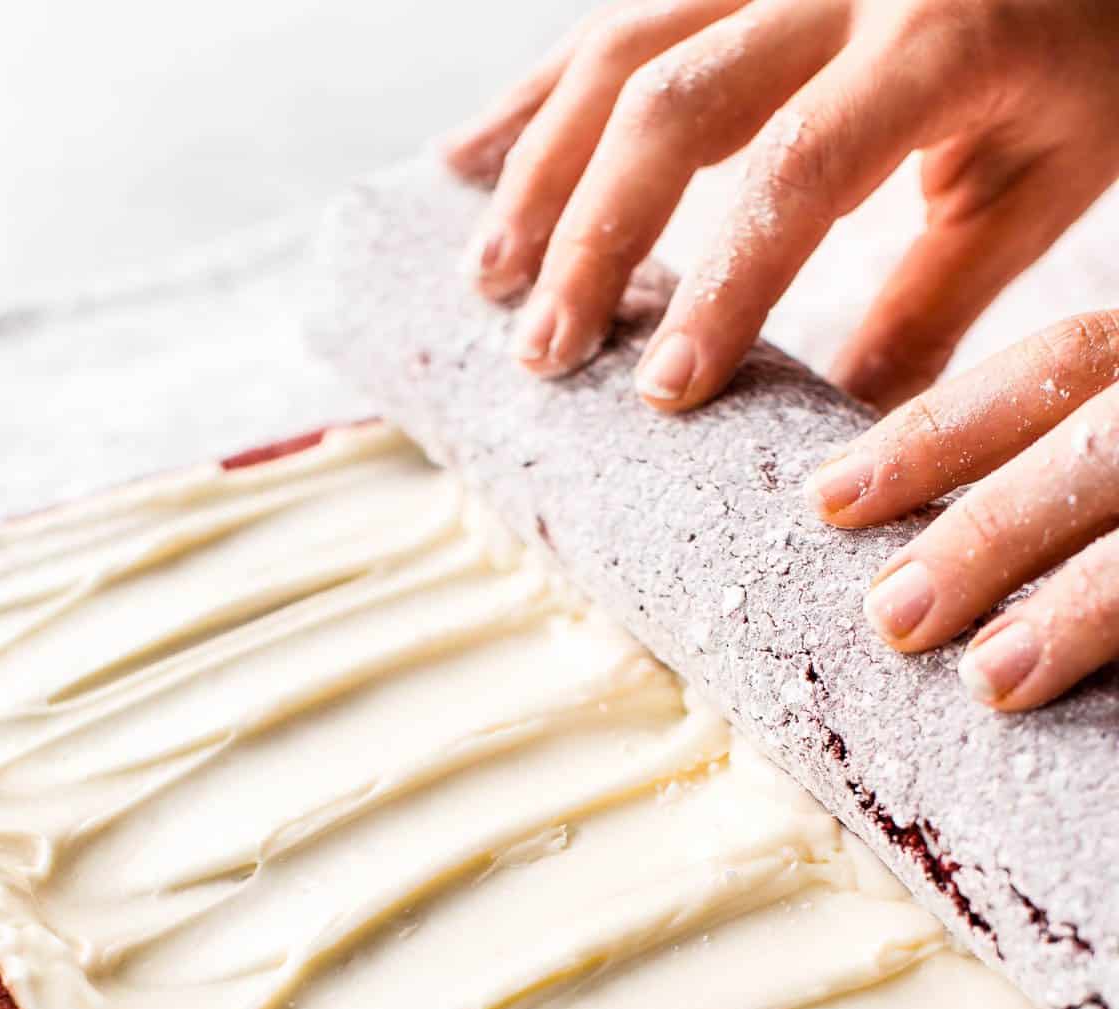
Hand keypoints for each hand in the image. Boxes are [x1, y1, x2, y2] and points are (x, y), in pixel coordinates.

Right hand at [444, 0, 1118, 413]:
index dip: (718, 286)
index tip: (663, 394)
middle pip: (674, 100)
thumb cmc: (1087, 59)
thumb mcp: (1043, 181)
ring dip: (539, 168)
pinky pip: (616, 14)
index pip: (798, 170)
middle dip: (594, 237)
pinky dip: (538, 93)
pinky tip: (468, 158)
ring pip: (621, 45)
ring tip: (488, 279)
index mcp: (937, 36)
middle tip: (547, 355)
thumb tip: (842, 447)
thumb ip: (939, 299)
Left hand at [806, 311, 1118, 708]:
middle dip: (993, 528)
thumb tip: (849, 504)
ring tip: (990, 682)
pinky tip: (1109, 706)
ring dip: (1080, 607)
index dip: (938, 433)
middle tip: (887, 614)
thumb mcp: (1110, 442)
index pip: (1057, 364)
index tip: (824, 500)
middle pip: (1107, 443)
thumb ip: (1037, 454)